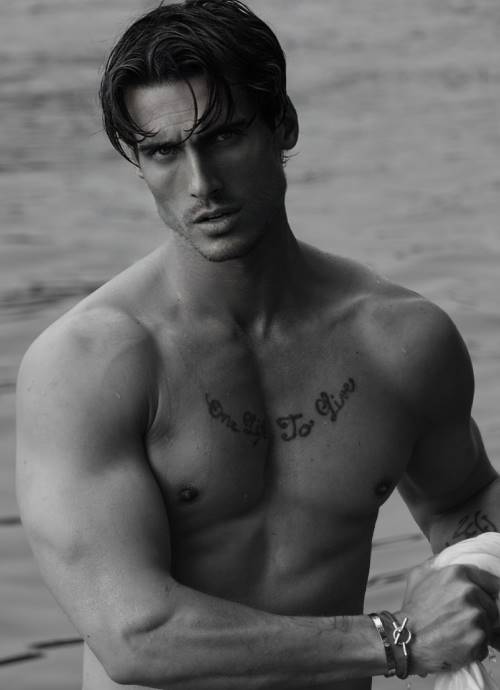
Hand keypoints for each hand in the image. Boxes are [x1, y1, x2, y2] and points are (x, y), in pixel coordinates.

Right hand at [396, 560, 499, 674]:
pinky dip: (474, 647)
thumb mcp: (418, 576)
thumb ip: (435, 563)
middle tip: (460, 620)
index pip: (490, 581)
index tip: (482, 601)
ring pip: (488, 625)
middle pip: (491, 605)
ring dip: (477, 631)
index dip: (486, 593)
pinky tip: (457, 644)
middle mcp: (468, 591)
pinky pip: (485, 644)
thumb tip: (444, 558)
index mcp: (458, 573)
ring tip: (456, 632)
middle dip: (480, 613)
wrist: (406, 638)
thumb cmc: (413, 610)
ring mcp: (474, 615)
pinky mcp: (478, 638)